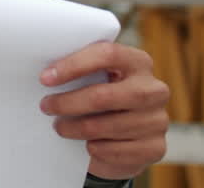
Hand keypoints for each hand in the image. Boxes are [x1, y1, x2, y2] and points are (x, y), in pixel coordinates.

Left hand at [40, 42, 169, 179]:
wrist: (124, 136)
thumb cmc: (101, 97)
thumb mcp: (94, 78)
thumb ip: (79, 70)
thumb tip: (44, 74)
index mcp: (137, 62)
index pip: (107, 54)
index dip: (73, 65)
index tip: (45, 78)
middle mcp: (154, 89)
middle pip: (104, 95)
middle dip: (68, 103)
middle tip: (46, 106)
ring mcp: (158, 119)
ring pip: (106, 126)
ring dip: (75, 128)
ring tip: (59, 127)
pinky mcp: (155, 147)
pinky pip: (116, 150)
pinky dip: (95, 148)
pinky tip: (86, 144)